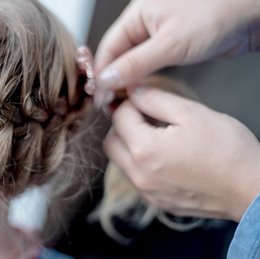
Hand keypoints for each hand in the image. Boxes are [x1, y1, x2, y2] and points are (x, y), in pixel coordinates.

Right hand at [94, 0, 259, 94]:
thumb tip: (106, 79)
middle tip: (108, 103)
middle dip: (112, 79)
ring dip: (127, 80)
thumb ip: (135, 63)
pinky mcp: (173, 44)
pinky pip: (150, 63)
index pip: (109, 47)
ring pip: (133, 61)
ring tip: (121, 101)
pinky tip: (140, 91)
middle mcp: (145, 22)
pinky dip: (143, 77)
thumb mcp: (170, 43)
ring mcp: (159, 34)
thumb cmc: (216, 14)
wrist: (250, 13)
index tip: (98, 96)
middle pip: (118, 55)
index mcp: (137, 14)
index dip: (101, 73)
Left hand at [104, 87, 259, 220]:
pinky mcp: (156, 202)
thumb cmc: (227, 149)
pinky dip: (140, 163)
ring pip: (120, 162)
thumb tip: (131, 89)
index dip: (129, 101)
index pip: (119, 117)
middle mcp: (139, 175)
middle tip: (144, 115)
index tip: (141, 96)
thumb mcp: (191, 113)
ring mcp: (147, 192)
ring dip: (128, 144)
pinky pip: (135, 178)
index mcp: (144, 149)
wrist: (252, 189)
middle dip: (121, 124)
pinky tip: (162, 155)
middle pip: (111, 141)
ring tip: (155, 134)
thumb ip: (154, 99)